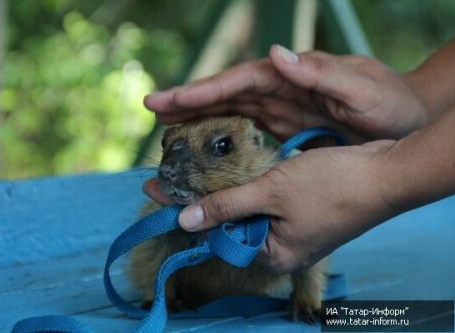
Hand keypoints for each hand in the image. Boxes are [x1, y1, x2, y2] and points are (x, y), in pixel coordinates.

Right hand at [144, 45, 427, 141]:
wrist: (408, 123)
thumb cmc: (389, 104)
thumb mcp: (359, 88)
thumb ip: (319, 74)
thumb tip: (274, 54)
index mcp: (291, 76)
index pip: (237, 81)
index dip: (200, 90)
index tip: (166, 99)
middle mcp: (280, 91)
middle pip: (225, 96)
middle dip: (187, 102)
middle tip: (151, 109)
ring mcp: (281, 112)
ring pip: (230, 115)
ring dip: (198, 121)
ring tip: (166, 129)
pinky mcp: (286, 130)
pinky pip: (246, 134)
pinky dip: (223, 139)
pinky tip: (206, 148)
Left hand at [144, 140, 400, 272]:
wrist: (386, 173)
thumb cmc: (333, 185)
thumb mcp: (272, 192)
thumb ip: (227, 206)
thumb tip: (184, 219)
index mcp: (272, 254)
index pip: (218, 236)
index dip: (187, 211)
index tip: (157, 188)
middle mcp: (280, 249)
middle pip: (230, 224)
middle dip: (202, 200)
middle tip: (168, 177)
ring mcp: (292, 232)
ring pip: (247, 211)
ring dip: (225, 191)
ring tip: (192, 173)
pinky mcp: (301, 215)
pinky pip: (266, 204)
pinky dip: (249, 188)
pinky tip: (233, 173)